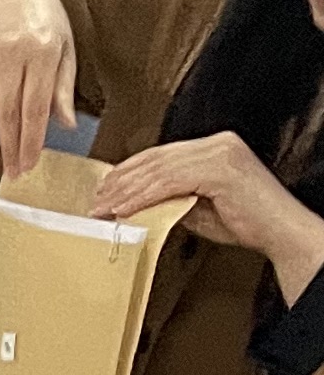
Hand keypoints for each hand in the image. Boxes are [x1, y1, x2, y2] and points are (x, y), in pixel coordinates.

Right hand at [0, 0, 78, 182]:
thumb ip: (62, 87)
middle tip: (13, 173)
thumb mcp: (65, 48)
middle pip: (6, 113)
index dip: (30, 140)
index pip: (34, 106)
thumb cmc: (43, 21)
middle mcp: (8, 53)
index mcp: (41, 50)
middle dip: (9, 148)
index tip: (29, 164)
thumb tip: (65, 125)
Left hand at [91, 130, 321, 266]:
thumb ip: (170, 198)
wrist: (277, 230)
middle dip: (121, 181)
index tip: (105, 189)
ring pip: (159, 170)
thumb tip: (136, 204)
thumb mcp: (197, 206)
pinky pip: (170, 182)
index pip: (161, 154)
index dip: (128, 171)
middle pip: (156, 159)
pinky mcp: (220, 169)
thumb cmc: (245, 221)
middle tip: (97, 201)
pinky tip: (125, 209)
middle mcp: (218, 143)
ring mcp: (221, 153)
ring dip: (126, 192)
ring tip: (104, 209)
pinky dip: (143, 196)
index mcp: (214, 147)